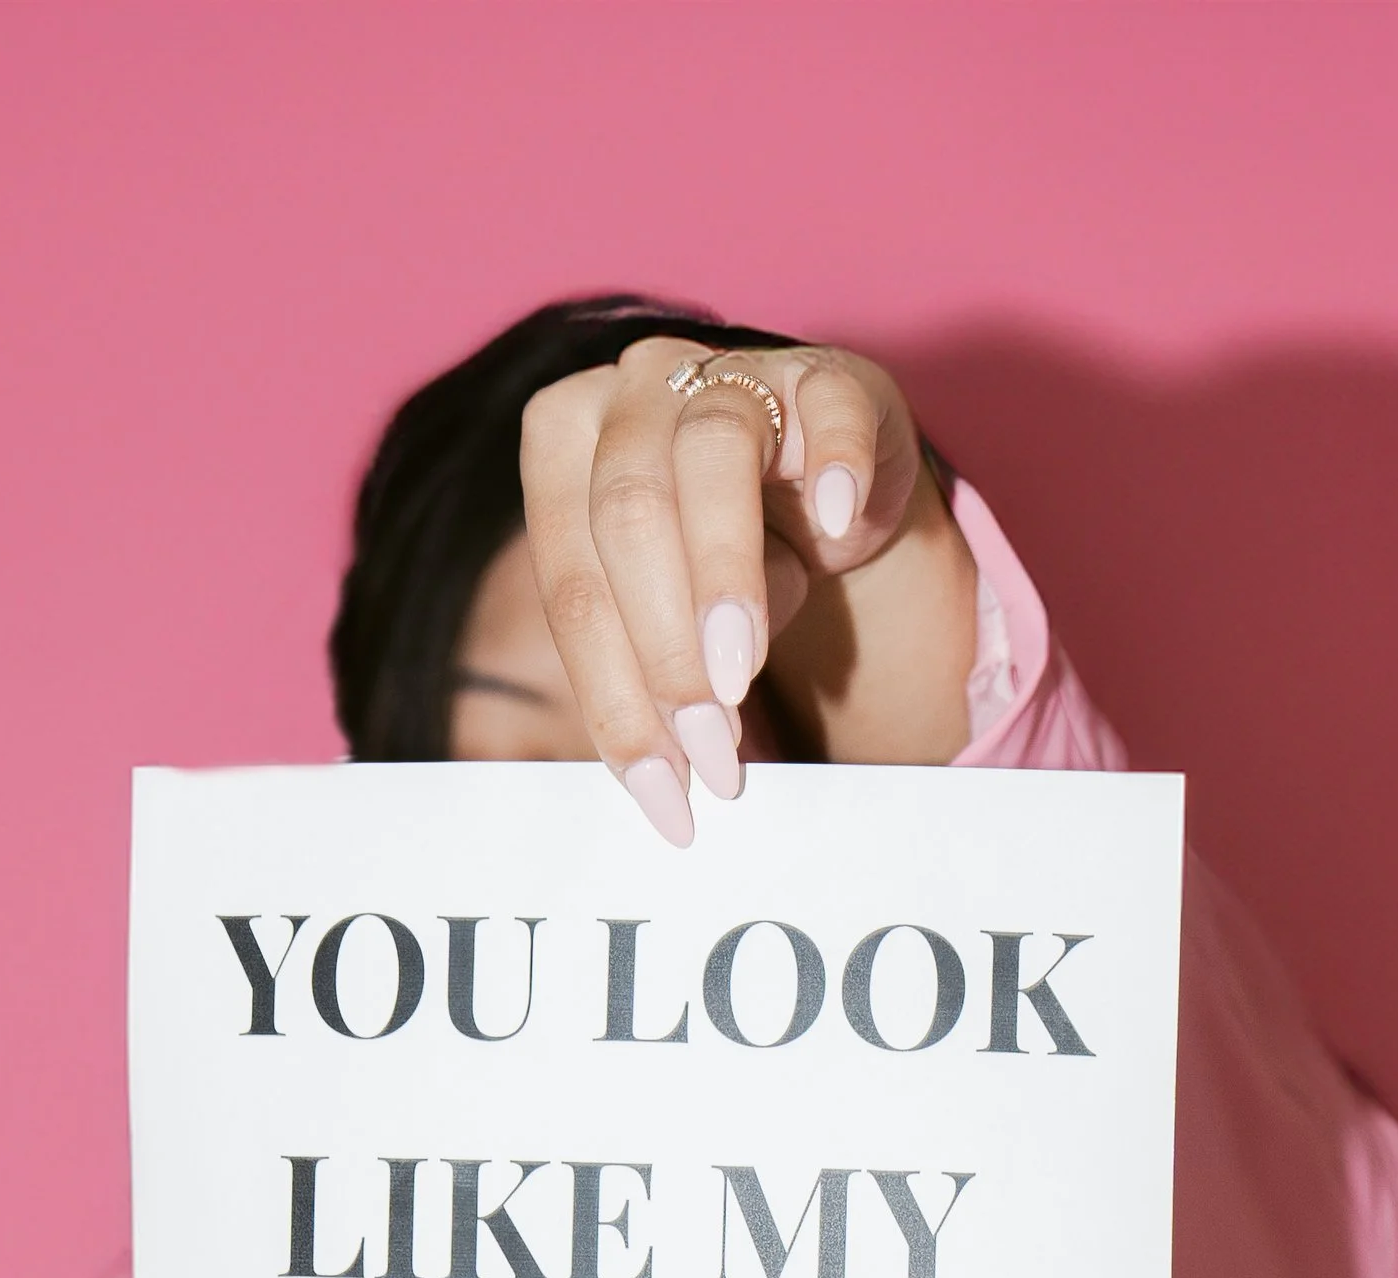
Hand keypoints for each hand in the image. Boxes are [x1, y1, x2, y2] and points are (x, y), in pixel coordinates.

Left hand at [515, 336, 976, 837]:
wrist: (814, 490)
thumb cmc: (710, 561)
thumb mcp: (658, 615)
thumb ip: (642, 671)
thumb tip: (663, 784)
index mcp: (560, 444)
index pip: (571, 581)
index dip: (611, 693)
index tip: (661, 787)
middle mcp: (630, 390)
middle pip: (629, 519)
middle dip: (667, 652)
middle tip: (710, 748)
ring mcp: (730, 369)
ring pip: (710, 457)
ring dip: (726, 577)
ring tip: (744, 673)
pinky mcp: (825, 374)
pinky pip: (828, 409)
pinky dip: (833, 468)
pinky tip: (837, 528)